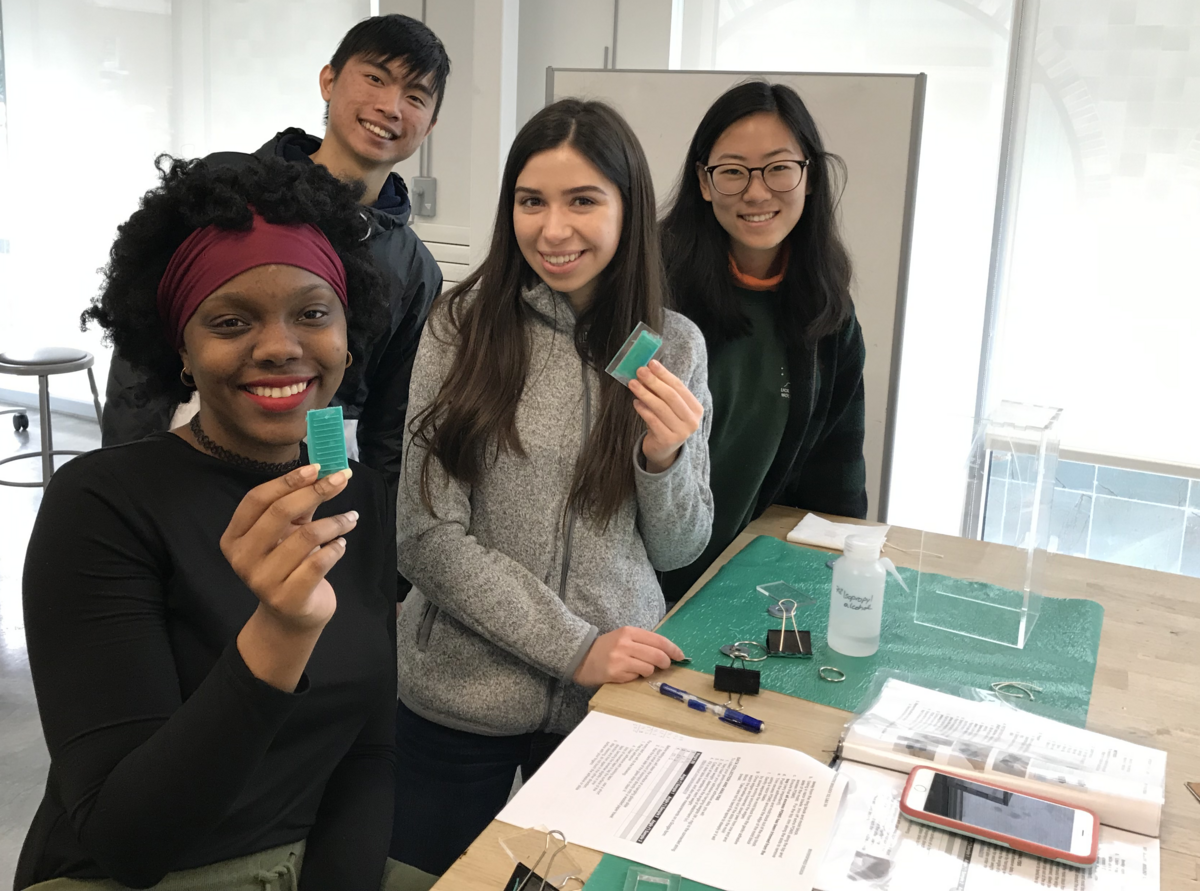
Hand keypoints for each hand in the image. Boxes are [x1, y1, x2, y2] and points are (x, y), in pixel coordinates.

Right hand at [221, 464, 356, 688]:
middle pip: (280, 513)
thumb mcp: (286, 533)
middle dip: (316, 491)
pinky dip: (336, 548)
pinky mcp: (288, 598)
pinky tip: (342, 544)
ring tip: (350, 518)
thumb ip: (298, 506)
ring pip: (306, 536)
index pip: (257, 499)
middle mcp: (243, 559)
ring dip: (335, 522)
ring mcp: (263, 581)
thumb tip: (324, 471)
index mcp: (235, 538)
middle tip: (341, 479)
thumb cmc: (288, 565)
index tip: (317, 467)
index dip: (288, 480)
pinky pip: (318, 562)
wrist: (291, 616)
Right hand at [573, 626, 684, 686]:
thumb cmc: (607, 647)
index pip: (658, 640)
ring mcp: (620, 659)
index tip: (681, 656)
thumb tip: (668, 652)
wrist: (581, 657)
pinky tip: (627, 674)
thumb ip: (643, 641)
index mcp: (629, 631)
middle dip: (666, 662)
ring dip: (650, 671)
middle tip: (666, 666)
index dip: (673, 649)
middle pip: (657, 655)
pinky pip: (636, 677)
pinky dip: (636, 677)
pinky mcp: (615, 673)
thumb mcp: (624, 637)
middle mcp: (625, 644)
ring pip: (649, 668)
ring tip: (641, 669)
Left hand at [629, 360, 703, 472]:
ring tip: (633, 384)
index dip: (664, 374)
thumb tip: (648, 369)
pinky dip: (643, 409)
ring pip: (660, 408)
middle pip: (671, 396)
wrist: (663, 450)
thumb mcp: (669, 407)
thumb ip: (663, 390)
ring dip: (645, 393)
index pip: (679, 387)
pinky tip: (635, 401)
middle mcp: (692, 421)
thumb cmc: (666, 422)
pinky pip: (652, 420)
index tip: (651, 363)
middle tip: (640, 371)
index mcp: (696, 409)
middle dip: (654, 382)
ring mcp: (681, 432)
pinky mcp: (667, 440)